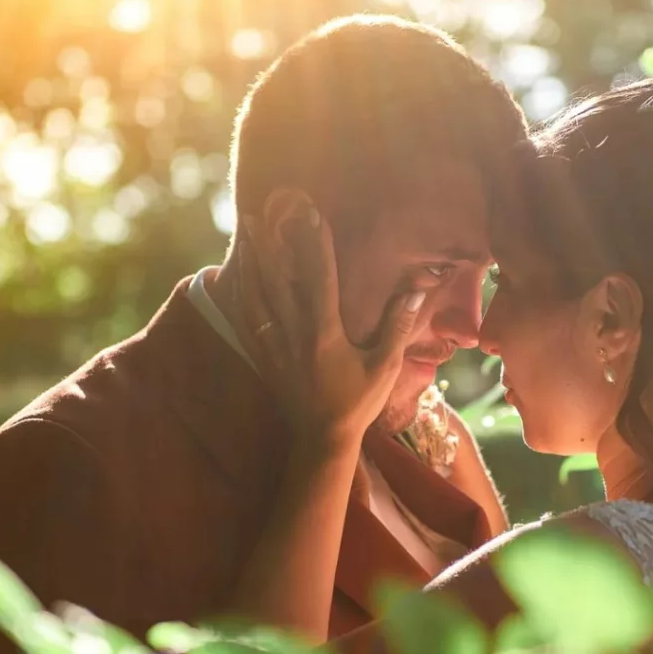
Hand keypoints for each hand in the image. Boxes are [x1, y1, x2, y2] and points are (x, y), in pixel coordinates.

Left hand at [237, 191, 425, 446]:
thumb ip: (398, 326)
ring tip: (244, 232)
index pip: (321, 279)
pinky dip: (241, 294)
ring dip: (250, 261)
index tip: (311, 214)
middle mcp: (295, 335)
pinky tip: (238, 277)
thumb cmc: (358, 404)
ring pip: (256, 295)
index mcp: (325, 334)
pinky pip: (248, 319)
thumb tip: (414, 289)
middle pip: (277, 280)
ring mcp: (276, 346)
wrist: (321, 441)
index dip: (316, 244)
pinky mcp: (265, 356)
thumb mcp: (385, 366)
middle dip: (269, 243)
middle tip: (257, 212)